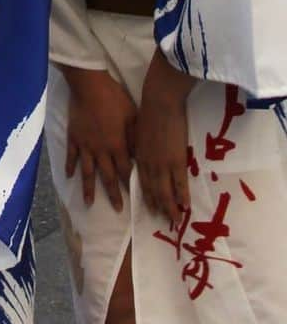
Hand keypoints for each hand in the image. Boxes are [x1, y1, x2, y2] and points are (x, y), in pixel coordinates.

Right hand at [60, 66, 136, 211]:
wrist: (89, 86)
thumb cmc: (115, 98)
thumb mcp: (133, 117)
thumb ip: (136, 138)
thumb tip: (141, 157)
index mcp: (117, 146)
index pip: (125, 171)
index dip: (130, 186)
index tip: (135, 200)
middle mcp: (101, 150)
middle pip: (107, 177)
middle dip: (113, 195)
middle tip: (118, 210)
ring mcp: (85, 145)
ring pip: (87, 172)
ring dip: (88, 189)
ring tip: (89, 203)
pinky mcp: (73, 137)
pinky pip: (71, 156)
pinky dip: (70, 167)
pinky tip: (70, 177)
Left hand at [134, 49, 195, 223]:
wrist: (159, 102)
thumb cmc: (149, 111)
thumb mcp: (138, 129)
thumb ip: (139, 143)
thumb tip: (141, 151)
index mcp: (138, 155)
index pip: (141, 180)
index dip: (147, 195)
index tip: (150, 206)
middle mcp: (148, 163)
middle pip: (152, 190)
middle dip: (157, 206)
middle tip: (162, 220)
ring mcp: (162, 163)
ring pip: (165, 192)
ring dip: (170, 208)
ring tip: (175, 220)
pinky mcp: (176, 160)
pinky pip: (179, 184)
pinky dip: (182, 196)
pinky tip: (186, 207)